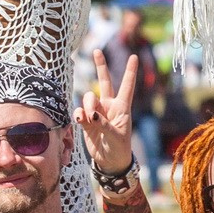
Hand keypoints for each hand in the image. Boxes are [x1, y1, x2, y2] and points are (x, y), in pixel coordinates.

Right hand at [76, 52, 140, 175]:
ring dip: (87, 105)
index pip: (127, 86)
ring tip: (90, 119)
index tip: (134, 56)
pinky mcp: (86, 120)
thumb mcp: (115, 136)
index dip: (130, 71)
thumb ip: (103, 124)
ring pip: (88, 97)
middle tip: (96, 50)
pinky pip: (79, 110)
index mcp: (122, 107)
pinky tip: (81, 121)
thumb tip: (90, 115)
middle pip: (104, 81)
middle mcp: (109, 106)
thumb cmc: (119, 148)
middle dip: (100, 65)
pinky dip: (79, 114)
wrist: (109, 162)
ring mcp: (97, 112)